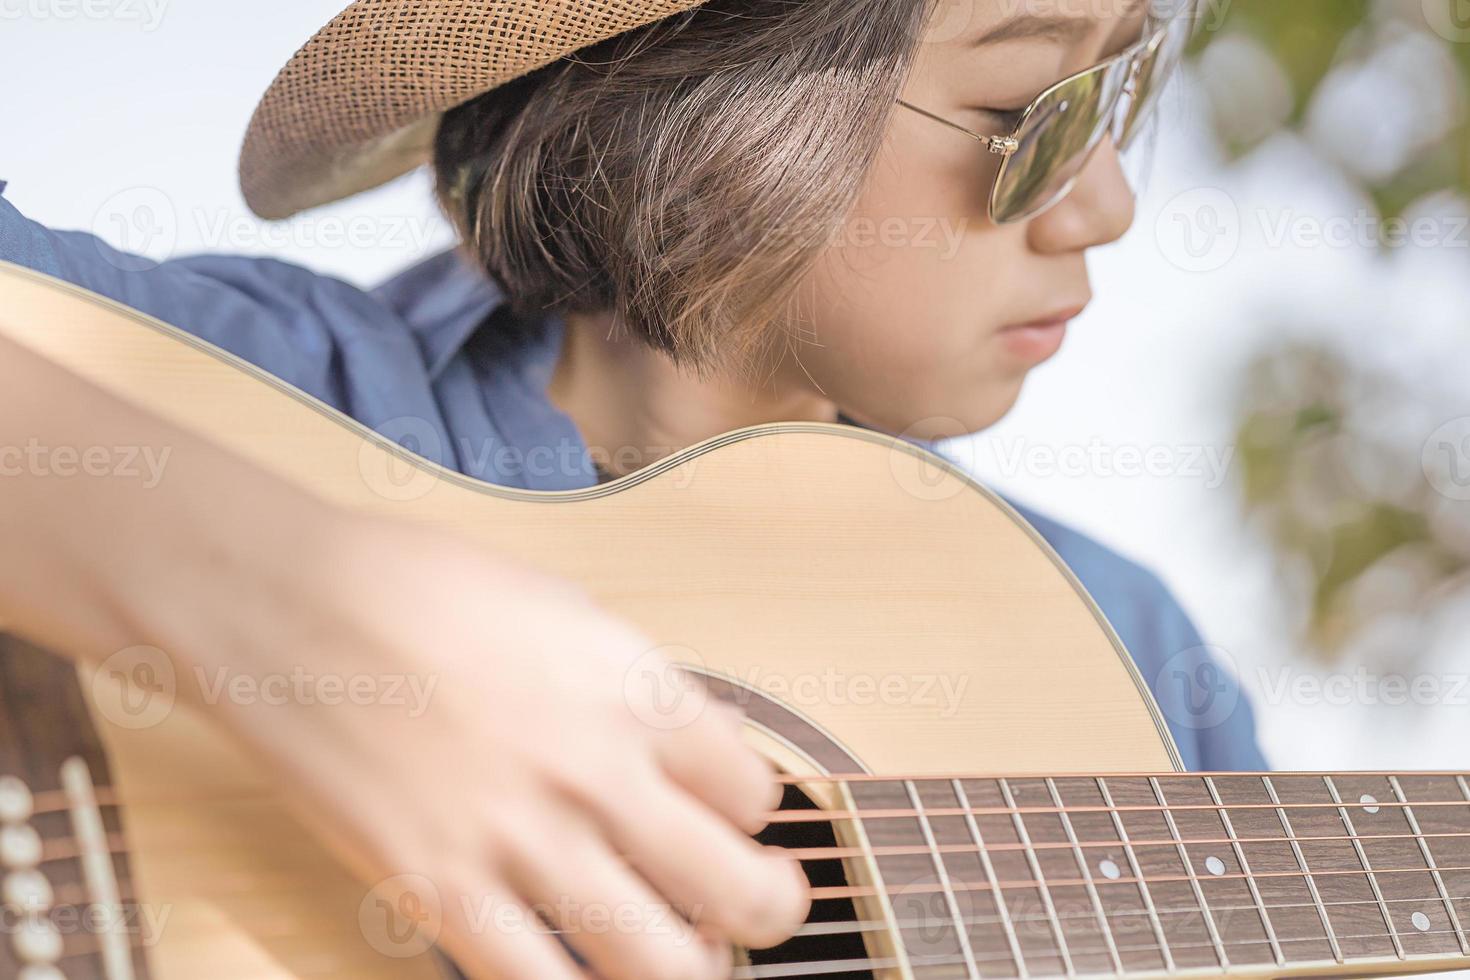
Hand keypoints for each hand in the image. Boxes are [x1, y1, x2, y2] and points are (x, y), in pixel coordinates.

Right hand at [188, 515, 809, 979]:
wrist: (291, 604)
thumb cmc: (423, 586)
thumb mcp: (564, 608)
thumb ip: (638, 685)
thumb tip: (700, 736)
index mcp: (632, 691)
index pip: (752, 789)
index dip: (751, 813)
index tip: (731, 816)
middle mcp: (595, 771)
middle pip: (737, 888)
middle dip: (768, 911)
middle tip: (759, 911)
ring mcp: (520, 839)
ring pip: (659, 963)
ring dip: (693, 971)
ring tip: (687, 956)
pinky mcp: (439, 890)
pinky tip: (582, 974)